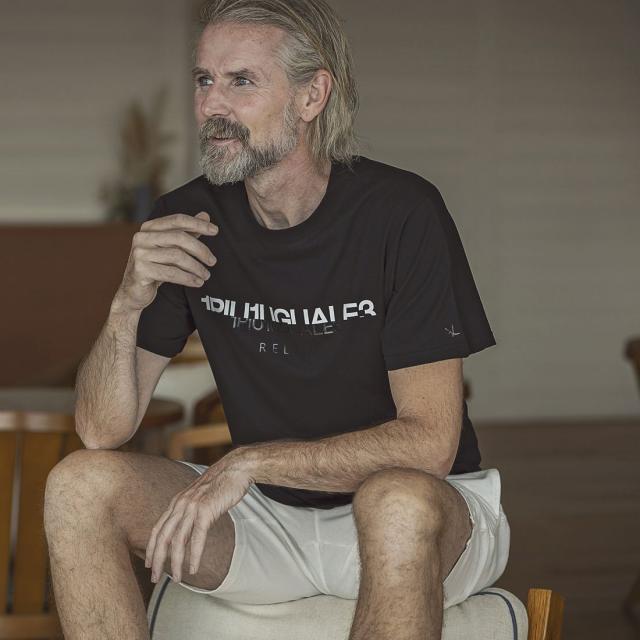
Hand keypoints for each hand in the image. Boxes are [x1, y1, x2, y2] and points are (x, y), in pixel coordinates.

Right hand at [115, 211, 218, 312]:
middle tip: (213, 261)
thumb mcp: (170, 248)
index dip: (197, 224)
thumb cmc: (155, 267)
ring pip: (177, 256)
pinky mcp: (141, 270)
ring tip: (206, 275)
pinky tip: (197, 282)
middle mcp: (142, 237)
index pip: (177, 220)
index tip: (215, 230)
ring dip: (196, 267)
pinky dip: (188, 278)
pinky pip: (171, 273)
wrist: (134, 291)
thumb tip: (205, 215)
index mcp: (149, 227)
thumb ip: (186, 232)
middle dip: (200, 249)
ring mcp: (140, 253)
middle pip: (179, 237)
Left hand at [145, 451, 252, 583]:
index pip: (158, 528)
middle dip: (157, 560)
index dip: (152, 548)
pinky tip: (193, 568)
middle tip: (154, 579)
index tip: (149, 564)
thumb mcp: (199, 496)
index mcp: (177, 501)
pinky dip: (194, 556)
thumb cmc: (221, 483)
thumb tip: (187, 528)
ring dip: (176, 563)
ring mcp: (192, 507)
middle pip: (163, 537)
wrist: (235, 468)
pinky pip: (197, 538)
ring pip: (178, 540)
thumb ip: (190, 510)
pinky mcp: (206, 510)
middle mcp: (181, 504)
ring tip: (177, 579)